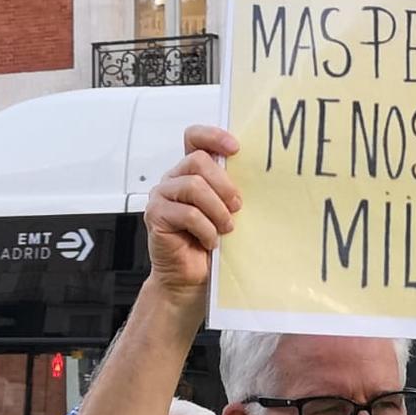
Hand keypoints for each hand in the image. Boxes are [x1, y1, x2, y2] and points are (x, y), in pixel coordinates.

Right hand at [144, 124, 240, 302]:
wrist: (192, 278)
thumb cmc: (212, 243)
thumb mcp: (227, 211)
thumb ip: (230, 191)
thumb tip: (260, 177)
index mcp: (191, 173)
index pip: (194, 138)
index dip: (213, 136)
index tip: (235, 148)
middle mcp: (173, 180)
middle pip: (198, 161)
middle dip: (224, 185)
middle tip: (238, 207)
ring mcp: (161, 196)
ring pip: (194, 186)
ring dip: (217, 210)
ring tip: (226, 228)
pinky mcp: (155, 216)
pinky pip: (188, 214)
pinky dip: (206, 229)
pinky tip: (211, 241)